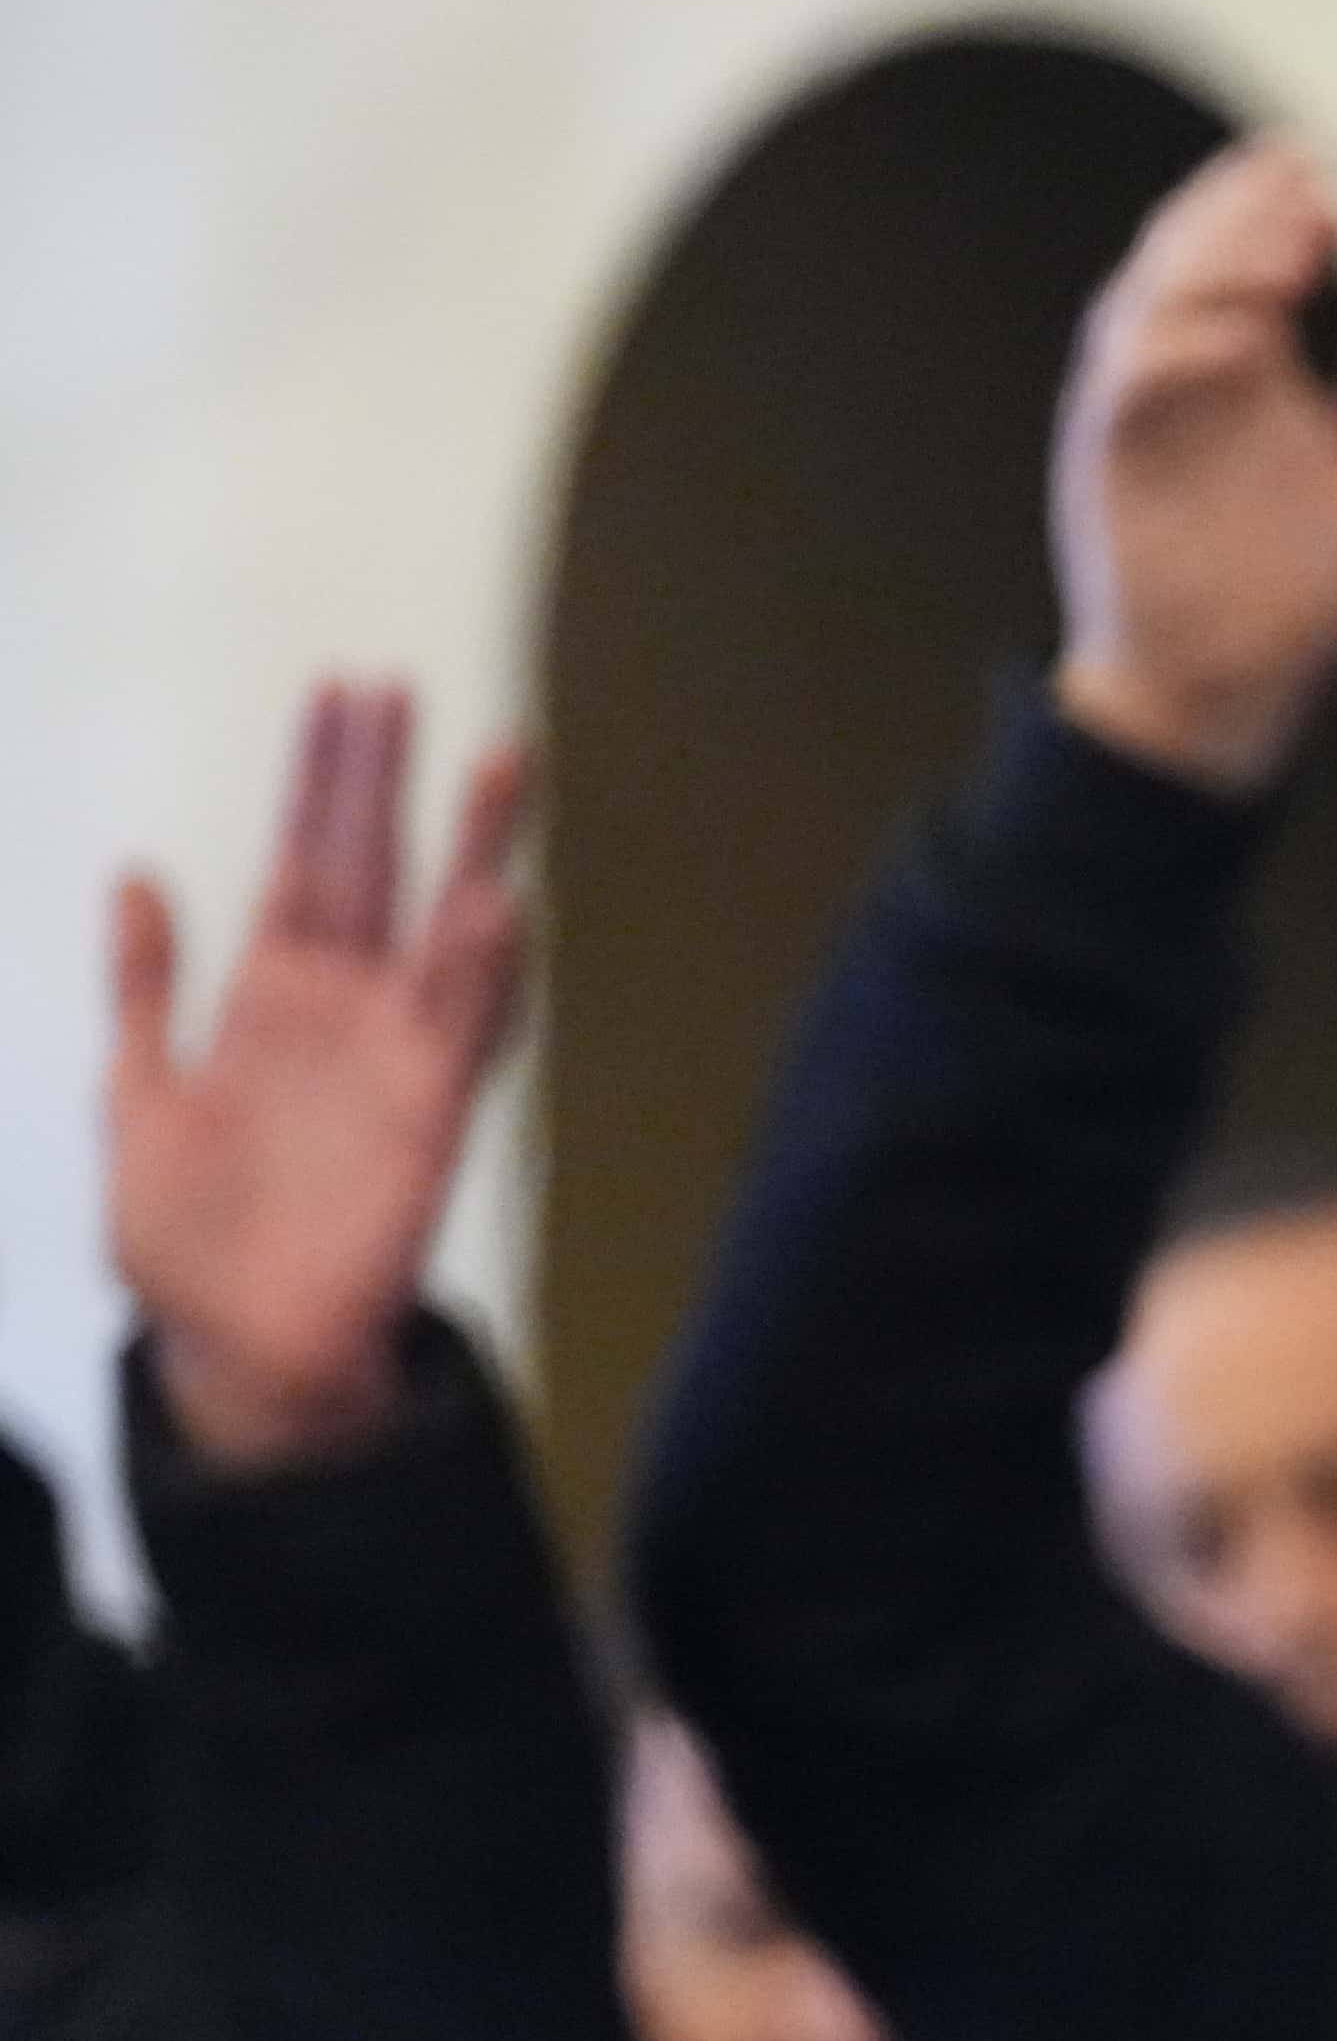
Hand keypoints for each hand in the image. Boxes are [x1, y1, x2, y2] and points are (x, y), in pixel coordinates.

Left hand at [106, 680, 532, 1472]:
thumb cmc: (183, 1241)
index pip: (302, 864)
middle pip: (371, 871)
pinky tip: (496, 906)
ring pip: (442, 930)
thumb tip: (135, 879)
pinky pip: (462, 1030)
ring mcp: (392, 1059)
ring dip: (472, 850)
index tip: (339, 699)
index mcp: (265, 1002)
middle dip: (383, 783)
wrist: (235, 1350)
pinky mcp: (429, 1117)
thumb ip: (142, 992)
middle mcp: (340, 1014)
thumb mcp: (132, 1100)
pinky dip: (482, 969)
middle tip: (399, 691)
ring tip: (499, 764)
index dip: (316, 783)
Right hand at [1045, 135, 1336, 792]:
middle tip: (1307, 180)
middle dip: (1242, 211)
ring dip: (1216, 262)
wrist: (1232, 689)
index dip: (1270, 204)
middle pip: (1189, 254)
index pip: (1240, 252)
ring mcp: (1139, 410)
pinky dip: (1178, 348)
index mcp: (1239, 362)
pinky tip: (1243, 334)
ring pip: (1151, 300)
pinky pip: (1129, 383)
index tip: (1324, 177)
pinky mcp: (1109, 459)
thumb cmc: (1302, 588)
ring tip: (1293, 240)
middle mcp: (1181, 371)